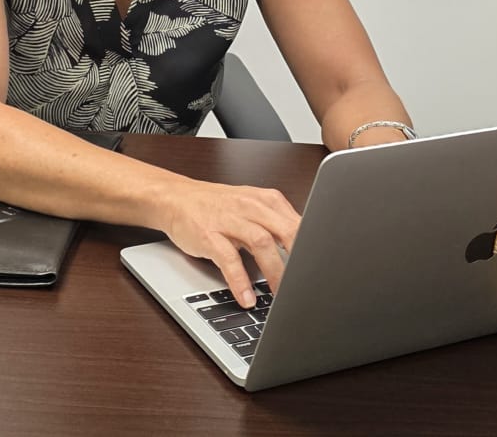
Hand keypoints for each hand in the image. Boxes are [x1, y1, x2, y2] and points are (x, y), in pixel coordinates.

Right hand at [161, 180, 299, 308]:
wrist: (176, 198)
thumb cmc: (216, 206)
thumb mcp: (251, 207)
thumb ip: (276, 225)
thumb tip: (304, 252)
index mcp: (265, 200)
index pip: (298, 223)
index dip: (312, 246)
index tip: (321, 268)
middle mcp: (250, 206)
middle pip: (285, 231)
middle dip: (299, 259)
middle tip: (305, 285)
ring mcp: (229, 219)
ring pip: (261, 243)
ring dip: (274, 272)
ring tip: (280, 296)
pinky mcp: (208, 234)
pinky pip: (229, 259)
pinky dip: (240, 281)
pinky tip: (246, 298)